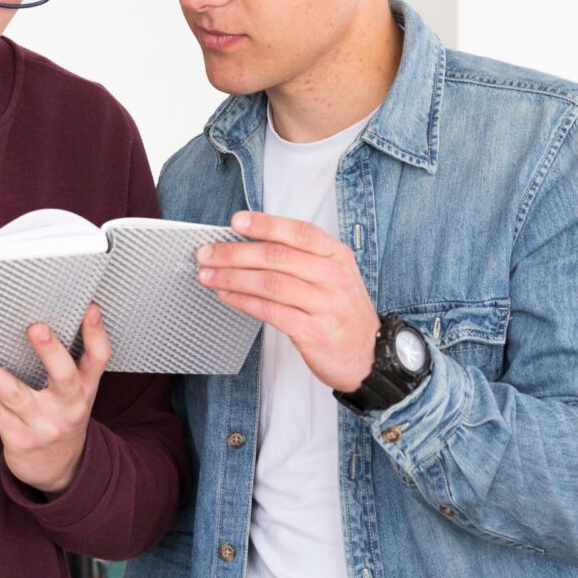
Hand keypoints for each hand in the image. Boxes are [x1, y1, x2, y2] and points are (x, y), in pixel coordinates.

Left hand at [0, 305, 108, 495]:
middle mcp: (68, 407)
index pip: (98, 359)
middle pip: (64, 377)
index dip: (96, 334)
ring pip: (16, 395)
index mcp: (85, 389)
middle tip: (35, 328)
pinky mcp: (19, 439)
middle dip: (50, 352)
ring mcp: (43, 425)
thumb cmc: (62, 417)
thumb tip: (48, 317)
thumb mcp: (78, 392)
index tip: (89, 309)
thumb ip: (72, 361)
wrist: (59, 470)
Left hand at [196, 212, 380, 391]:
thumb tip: (252, 245)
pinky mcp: (313, 331)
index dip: (265, 224)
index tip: (236, 221)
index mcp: (337, 256)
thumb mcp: (335, 277)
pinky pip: (270, 311)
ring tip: (208, 275)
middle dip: (234, 253)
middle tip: (207, 253)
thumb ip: (302, 259)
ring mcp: (324, 304)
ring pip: (270, 283)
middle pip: (277, 256)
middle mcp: (333, 276)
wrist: (370, 356)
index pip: (298, 232)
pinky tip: (227, 296)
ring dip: (232, 277)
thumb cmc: (342, 314)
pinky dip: (243, 301)